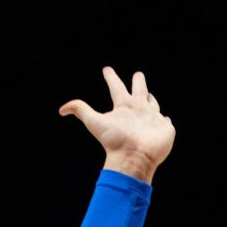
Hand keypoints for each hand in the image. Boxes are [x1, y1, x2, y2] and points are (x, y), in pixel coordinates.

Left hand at [60, 67, 175, 182]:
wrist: (133, 157)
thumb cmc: (114, 140)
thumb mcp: (94, 121)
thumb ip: (80, 110)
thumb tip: (61, 110)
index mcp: (123, 107)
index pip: (116, 87)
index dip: (111, 78)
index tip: (106, 69)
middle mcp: (137, 110)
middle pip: (139, 90)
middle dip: (139, 82)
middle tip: (138, 74)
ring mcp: (152, 119)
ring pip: (153, 104)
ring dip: (151, 98)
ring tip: (148, 94)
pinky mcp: (165, 128)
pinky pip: (165, 120)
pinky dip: (164, 118)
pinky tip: (164, 117)